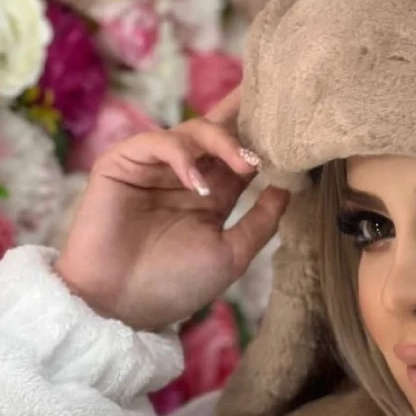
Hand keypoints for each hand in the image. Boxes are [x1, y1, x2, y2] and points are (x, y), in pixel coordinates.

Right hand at [54, 117, 288, 331]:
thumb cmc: (176, 285)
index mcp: (214, 195)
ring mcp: (155, 168)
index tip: (293, 128)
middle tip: (274, 109)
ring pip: (192, 131)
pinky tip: (196, 183)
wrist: (121, 305)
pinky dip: (181, 155)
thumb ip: (261, 221)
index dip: (263, 139)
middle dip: (243, 115)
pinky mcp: (123, 164)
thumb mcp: (232, 254)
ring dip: (223, 142)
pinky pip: (155, 143)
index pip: (241, 156)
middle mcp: (187, 176)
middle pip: (218, 132)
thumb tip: (289, 187)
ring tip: (245, 164)